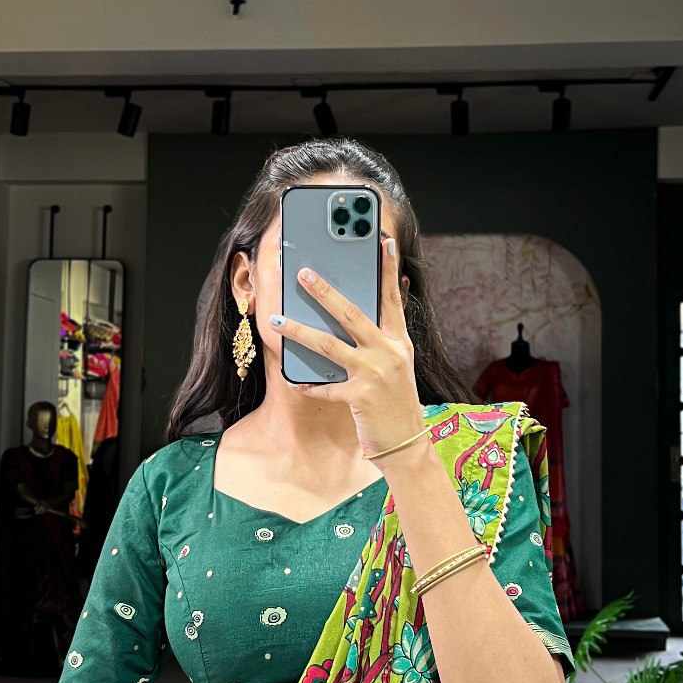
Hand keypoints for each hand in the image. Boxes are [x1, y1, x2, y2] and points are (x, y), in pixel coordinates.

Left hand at [272, 232, 425, 459]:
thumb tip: (384, 303)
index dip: (386, 269)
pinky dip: (308, 385)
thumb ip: (387, 336)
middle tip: (302, 273)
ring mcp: (374, 374)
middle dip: (325, 292)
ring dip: (299, 332)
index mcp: (398, 341)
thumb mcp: (398, 364)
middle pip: (351, 314)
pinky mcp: (360, 397)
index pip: (391, 298)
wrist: (406, 442)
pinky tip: (292, 380)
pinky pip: (326, 388)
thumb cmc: (396, 401)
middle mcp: (388, 352)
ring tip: (276, 321)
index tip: (382, 240)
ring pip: (329, 346)